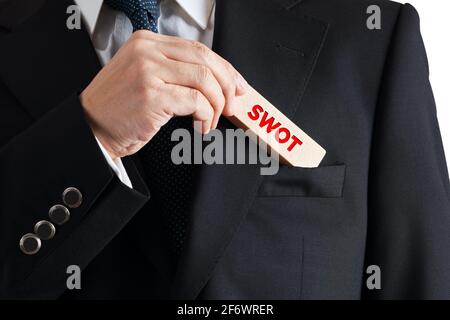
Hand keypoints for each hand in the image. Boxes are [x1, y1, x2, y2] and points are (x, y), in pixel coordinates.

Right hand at [80, 30, 247, 158]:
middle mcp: (147, 52)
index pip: (197, 48)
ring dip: (216, 104)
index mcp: (146, 43)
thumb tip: (215, 81)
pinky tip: (201, 126)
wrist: (92, 128)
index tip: (236, 84)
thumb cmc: (118, 108)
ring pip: (204, 80)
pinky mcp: (151, 95)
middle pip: (205, 60)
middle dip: (227, 85)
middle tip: (231, 104)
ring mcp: (148, 72)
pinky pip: (195, 101)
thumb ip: (174, 71)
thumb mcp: (144, 77)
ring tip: (210, 120)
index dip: (224, 68)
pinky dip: (205, 116)